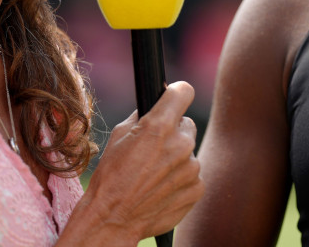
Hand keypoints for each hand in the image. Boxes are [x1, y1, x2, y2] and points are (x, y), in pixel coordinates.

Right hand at [59, 81, 203, 245]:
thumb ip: (143, 117)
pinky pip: (193, 176)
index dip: (177, 94)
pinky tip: (162, 188)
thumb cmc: (111, 176)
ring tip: (154, 174)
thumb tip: (157, 106)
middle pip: (186, 125)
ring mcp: (192, 168)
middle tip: (156, 148)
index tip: (175, 99)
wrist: (113, 218)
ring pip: (189, 152)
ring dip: (177, 158)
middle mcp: (180, 144)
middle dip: (174, 132)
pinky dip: (181, 179)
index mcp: (159, 125)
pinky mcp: (197, 188)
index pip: (184, 92)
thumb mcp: (119, 135)